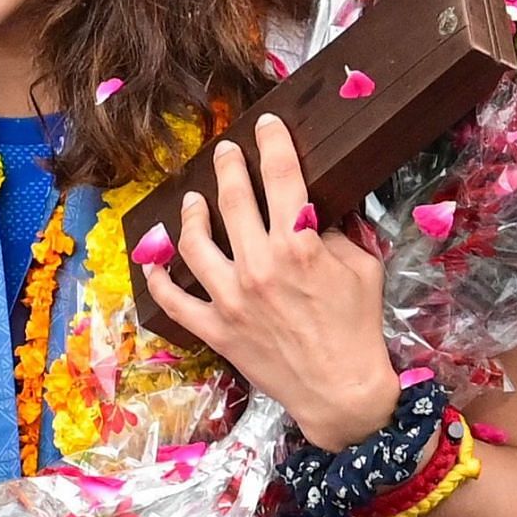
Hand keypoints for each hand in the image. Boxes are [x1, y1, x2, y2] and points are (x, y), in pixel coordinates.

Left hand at [141, 112, 399, 451]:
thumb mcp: (364, 269)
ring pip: (195, 242)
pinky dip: (159, 279)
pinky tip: (153, 260)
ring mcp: (231, 298)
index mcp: (298, 245)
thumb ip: (341, 233)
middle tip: (224, 151)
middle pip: (233, 199)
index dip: (273, 143)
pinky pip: (175, 300)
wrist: (342, 393)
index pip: (281, 176)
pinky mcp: (216, 328)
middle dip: (227, 166)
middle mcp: (259, 265)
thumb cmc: (357, 328)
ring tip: (193, 199)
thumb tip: (322, 207)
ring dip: (191, 214)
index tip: (265, 124)